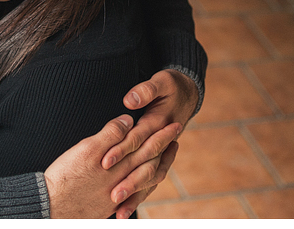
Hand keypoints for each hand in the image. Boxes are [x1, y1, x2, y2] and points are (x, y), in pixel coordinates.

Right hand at [44, 114, 181, 218]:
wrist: (50, 207)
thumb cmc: (65, 176)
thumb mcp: (86, 149)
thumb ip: (110, 135)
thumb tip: (129, 121)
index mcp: (119, 164)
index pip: (148, 146)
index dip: (162, 134)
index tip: (174, 124)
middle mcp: (123, 181)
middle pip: (151, 162)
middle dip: (165, 148)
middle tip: (176, 136)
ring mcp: (118, 195)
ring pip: (145, 179)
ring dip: (158, 165)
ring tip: (165, 156)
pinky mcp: (109, 205)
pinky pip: (135, 194)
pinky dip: (143, 186)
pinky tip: (143, 183)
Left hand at [100, 69, 198, 216]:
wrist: (189, 93)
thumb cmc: (171, 86)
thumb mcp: (161, 82)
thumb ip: (145, 91)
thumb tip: (130, 100)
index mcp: (159, 123)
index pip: (138, 139)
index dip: (122, 149)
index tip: (105, 160)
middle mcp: (161, 142)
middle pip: (144, 165)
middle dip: (129, 181)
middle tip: (113, 194)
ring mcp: (160, 153)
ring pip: (148, 178)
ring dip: (135, 195)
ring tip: (119, 211)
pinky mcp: (157, 159)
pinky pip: (149, 181)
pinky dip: (138, 196)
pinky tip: (123, 210)